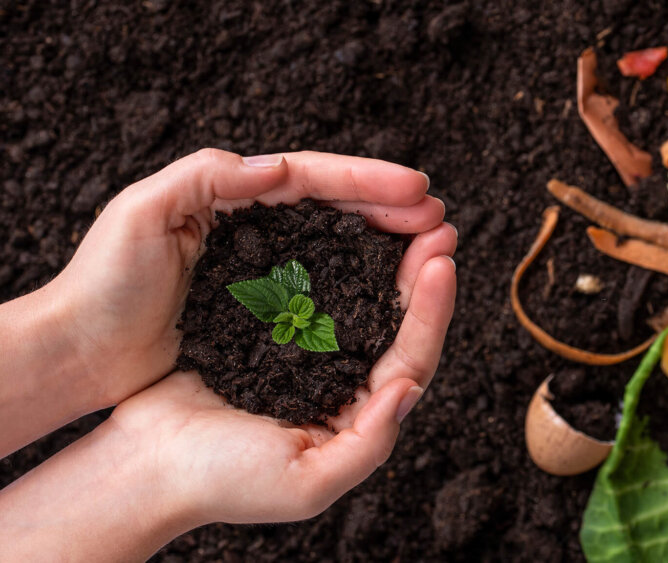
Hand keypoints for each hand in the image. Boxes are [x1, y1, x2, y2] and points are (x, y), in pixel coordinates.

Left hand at [54, 149, 449, 406]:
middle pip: (337, 208)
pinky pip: (325, 289)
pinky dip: (362, 284)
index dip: (367, 180)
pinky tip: (390, 289)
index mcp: (231, 196)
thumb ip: (206, 178)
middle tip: (439, 218)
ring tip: (429, 246)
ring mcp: (264, 270)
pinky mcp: (265, 312)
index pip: (311, 178)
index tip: (417, 189)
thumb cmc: (103, 283)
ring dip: (387, 243)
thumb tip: (278, 167)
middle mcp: (256, 228)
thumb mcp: (142, 213)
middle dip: (391, 208)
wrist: (81, 353)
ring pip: (339, 245)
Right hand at [110, 250, 454, 525]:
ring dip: (385, 257)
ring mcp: (304, 349)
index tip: (443, 263)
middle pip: (394, 320)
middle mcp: (339, 378)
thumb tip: (407, 389)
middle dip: (420, 271)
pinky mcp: (266, 325)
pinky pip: (309, 285)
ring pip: (358, 296)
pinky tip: (345, 226)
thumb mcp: (305, 483)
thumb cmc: (219, 481)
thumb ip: (366, 445)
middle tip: (438, 224)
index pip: (410, 358)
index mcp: (356, 413)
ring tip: (405, 215)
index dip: (431, 312)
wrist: (145, 466)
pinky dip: (332, 256)